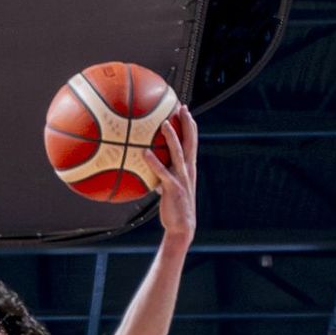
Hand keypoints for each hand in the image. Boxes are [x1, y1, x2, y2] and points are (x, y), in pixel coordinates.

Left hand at [154, 106, 196, 244]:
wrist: (181, 227)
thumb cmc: (173, 208)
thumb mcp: (168, 187)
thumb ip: (161, 175)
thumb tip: (147, 167)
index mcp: (188, 168)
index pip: (191, 142)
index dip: (190, 126)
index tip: (185, 111)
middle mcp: (188, 170)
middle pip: (190, 142)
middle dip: (187, 124)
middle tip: (183, 107)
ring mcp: (182, 178)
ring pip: (178, 153)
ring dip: (172, 137)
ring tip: (164, 123)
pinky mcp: (173, 189)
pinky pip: (162, 173)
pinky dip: (154, 162)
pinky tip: (144, 152)